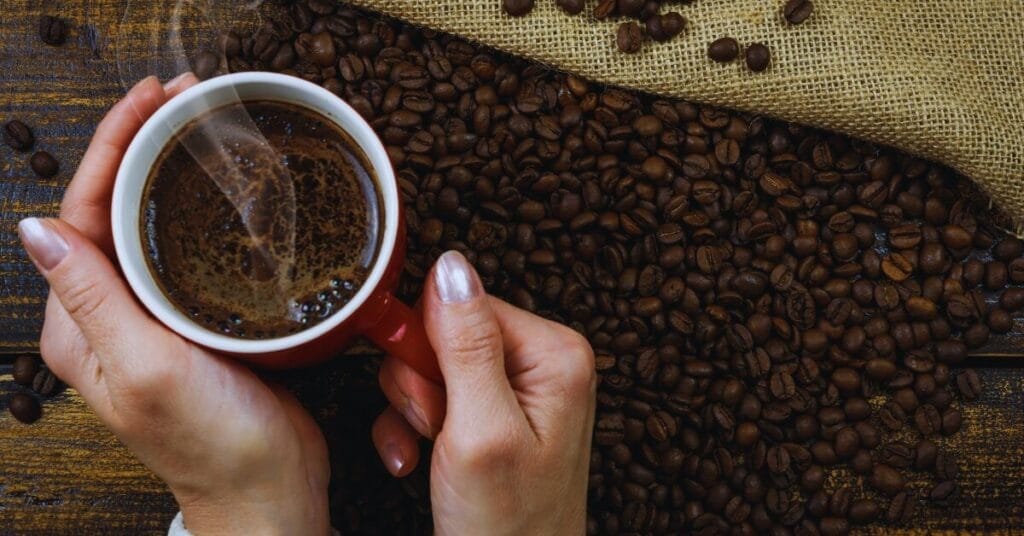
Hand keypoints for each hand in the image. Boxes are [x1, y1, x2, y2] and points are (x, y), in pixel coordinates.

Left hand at [19, 75, 330, 535]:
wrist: (269, 487)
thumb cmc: (212, 444)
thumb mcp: (146, 369)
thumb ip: (93, 299)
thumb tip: (36, 228)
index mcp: (79, 323)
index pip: (81, 213)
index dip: (110, 147)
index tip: (150, 102)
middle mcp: (107, 315)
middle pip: (111, 208)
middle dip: (137, 145)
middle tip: (181, 99)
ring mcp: (151, 317)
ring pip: (148, 224)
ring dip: (167, 170)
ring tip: (198, 127)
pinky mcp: (194, 321)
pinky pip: (185, 249)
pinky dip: (199, 208)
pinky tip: (223, 190)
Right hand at [371, 251, 596, 534]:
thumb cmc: (508, 526)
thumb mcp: (481, 430)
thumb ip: (466, 345)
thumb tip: (452, 266)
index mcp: (555, 353)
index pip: (467, 303)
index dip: (430, 346)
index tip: (429, 398)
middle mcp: (542, 363)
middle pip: (446, 332)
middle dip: (421, 384)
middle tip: (435, 428)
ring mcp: (517, 390)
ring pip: (430, 364)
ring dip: (412, 409)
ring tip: (432, 450)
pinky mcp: (492, 415)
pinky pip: (433, 396)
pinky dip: (412, 428)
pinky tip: (416, 460)